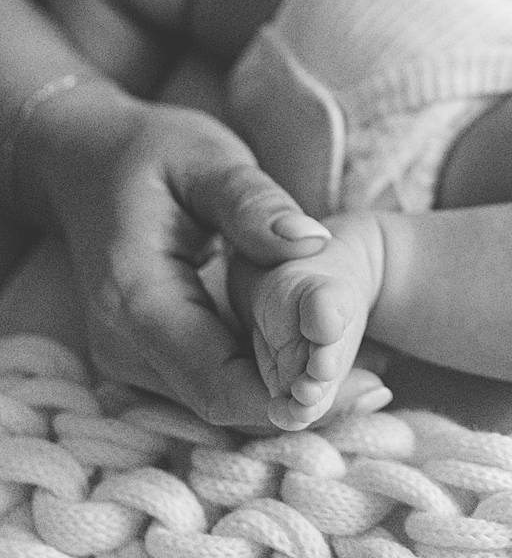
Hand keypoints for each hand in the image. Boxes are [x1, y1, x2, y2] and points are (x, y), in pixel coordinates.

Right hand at [14, 78, 383, 428]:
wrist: (84, 159)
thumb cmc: (151, 151)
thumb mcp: (207, 157)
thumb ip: (254, 203)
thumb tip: (313, 242)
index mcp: (134, 298)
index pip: (216, 381)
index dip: (291, 396)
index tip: (366, 384)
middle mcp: (121, 344)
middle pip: (221, 407)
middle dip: (300, 402)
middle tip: (380, 382)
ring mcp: (126, 359)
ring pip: (216, 406)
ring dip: (286, 396)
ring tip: (365, 370)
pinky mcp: (144, 359)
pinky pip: (208, 387)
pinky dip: (263, 380)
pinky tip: (318, 357)